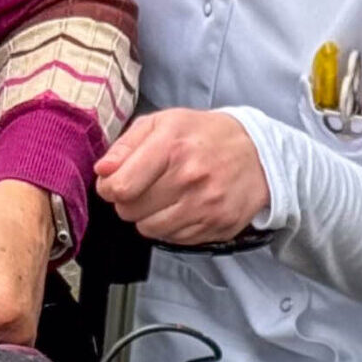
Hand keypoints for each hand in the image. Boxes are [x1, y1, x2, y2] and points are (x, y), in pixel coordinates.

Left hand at [93, 109, 269, 246]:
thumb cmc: (204, 135)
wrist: (258, 153)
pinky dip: (169, 227)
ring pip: (149, 230)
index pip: (121, 187)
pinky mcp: (217, 227)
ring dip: (147, 216)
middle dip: (127, 201)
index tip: (114, 183)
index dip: (109, 188)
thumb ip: (126, 145)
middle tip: (140, 188)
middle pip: (130, 211)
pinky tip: (181, 207)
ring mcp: (205, 206)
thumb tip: (102, 170)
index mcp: (171, 147)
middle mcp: (189, 179)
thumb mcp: (163, 122)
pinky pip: (173, 239)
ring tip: (162, 197)